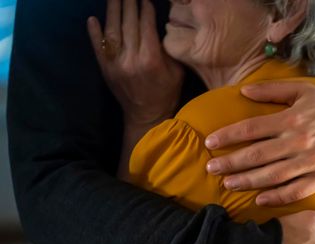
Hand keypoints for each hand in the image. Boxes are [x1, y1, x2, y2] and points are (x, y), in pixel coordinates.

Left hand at [87, 0, 183, 125]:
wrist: (146, 116)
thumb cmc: (166, 93)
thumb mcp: (176, 72)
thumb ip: (167, 50)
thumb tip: (160, 29)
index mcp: (151, 59)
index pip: (146, 26)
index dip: (146, 10)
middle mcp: (132, 59)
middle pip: (129, 24)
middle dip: (129, 4)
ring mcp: (116, 64)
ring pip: (112, 31)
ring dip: (112, 11)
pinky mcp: (106, 70)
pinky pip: (98, 48)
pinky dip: (94, 33)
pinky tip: (92, 18)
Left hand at [204, 82, 314, 206]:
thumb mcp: (304, 90)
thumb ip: (273, 90)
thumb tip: (244, 91)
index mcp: (292, 119)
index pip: (251, 129)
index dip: (227, 136)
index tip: (210, 142)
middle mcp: (298, 142)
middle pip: (256, 155)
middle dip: (230, 162)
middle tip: (211, 168)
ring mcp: (311, 162)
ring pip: (272, 176)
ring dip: (247, 181)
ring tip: (228, 184)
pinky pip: (295, 191)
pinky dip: (277, 197)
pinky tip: (259, 200)